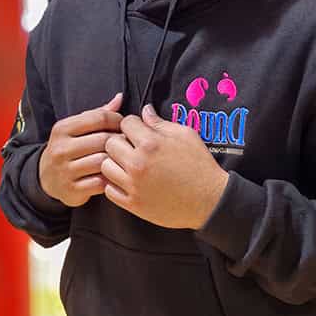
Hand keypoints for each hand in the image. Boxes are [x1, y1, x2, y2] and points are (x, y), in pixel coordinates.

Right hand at [39, 93, 123, 206]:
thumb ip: (98, 114)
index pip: (99, 118)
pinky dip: (111, 179)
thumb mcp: (76, 128)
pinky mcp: (72, 190)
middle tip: (130, 143)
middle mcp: (61, 149)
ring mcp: (65, 171)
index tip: (123, 126)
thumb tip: (120, 97)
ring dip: (117, 161)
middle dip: (121, 141)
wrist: (46, 178)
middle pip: (104, 140)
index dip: (117, 120)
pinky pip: (100, 183)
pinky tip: (115, 175)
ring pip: (103, 162)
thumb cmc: (69, 147)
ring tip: (124, 159)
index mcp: (62, 128)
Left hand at [101, 104, 229, 228]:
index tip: (139, 131)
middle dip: (120, 141)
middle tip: (132, 147)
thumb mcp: (185, 135)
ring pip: (105, 166)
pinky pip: (109, 190)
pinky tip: (128, 181)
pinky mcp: (133, 204)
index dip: (133, 125)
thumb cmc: (200, 166)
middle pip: (110, 143)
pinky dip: (115, 184)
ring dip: (115, 163)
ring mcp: (134, 185)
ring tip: (129, 164)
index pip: (125, 123)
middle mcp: (138, 163)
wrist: (209, 200)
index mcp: (151, 143)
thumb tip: (145, 111)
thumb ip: (160, 123)